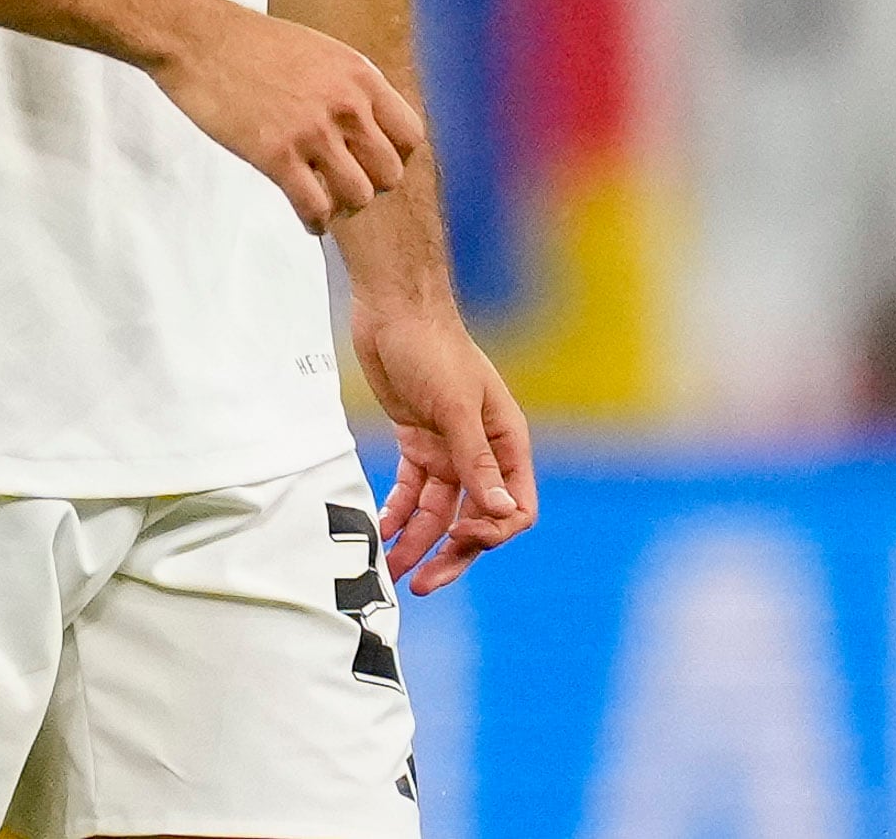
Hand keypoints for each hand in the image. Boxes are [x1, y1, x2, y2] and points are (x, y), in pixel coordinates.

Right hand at [153, 0, 423, 232]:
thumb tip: (370, 124)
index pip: (410, 135)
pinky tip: (308, 217)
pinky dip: (315, 221)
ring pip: (358, 196)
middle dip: (371, 185)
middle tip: (347, 185)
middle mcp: (346, 104)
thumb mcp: (322, 52)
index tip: (374, 163)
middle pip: (390, 173)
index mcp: (360, 76)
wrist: (201, 39)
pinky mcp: (276, 154)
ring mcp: (312, 131)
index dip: (395, 157)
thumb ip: (350, 87)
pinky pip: (314, 206)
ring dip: (343, 206)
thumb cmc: (254, 44)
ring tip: (326, 201)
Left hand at [357, 302, 535, 593]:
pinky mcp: (416, 444)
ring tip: (390, 570)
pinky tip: (379, 533)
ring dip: (418, 542)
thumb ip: (476, 461)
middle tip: (423, 585)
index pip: (515, 506)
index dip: (492, 532)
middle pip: (475, 519)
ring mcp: (447, 450)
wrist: (393, 311)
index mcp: (505, 441)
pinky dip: (397, 515)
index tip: (461, 539)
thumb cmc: (434, 348)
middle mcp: (481, 452)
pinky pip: (410, 493)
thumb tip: (499, 513)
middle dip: (452, 554)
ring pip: (438, 513)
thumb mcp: (457, 406)